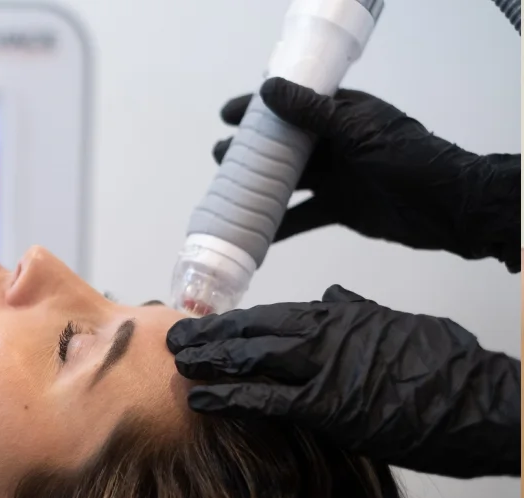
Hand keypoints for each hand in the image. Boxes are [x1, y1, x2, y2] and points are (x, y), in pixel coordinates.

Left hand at [166, 285, 521, 477]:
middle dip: (209, 334)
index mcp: (338, 315)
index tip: (207, 324)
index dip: (234, 322)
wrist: (481, 399)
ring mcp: (323, 368)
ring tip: (176, 360)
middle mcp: (324, 334)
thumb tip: (334, 295)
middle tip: (174, 336)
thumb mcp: (397, 323)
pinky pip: (266, 398)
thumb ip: (358, 310)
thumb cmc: (446, 363)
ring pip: (250, 357)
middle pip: (251, 331)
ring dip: (209, 359)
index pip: (271, 314)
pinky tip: (200, 396)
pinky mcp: (328, 405)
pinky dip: (229, 396)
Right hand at [215, 77, 520, 272]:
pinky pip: (301, 216)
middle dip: (251, 150)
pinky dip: (278, 225)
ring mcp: (335, 178)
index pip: (292, 104)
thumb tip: (268, 90)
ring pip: (287, 180)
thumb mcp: (358, 130)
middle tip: (222, 155)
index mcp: (341, 115)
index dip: (258, 109)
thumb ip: (313, 112)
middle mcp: (334, 144)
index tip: (227, 115)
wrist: (449, 208)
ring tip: (226, 189)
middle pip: (283, 145)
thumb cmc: (408, 158)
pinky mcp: (338, 209)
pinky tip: (252, 232)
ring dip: (257, 185)